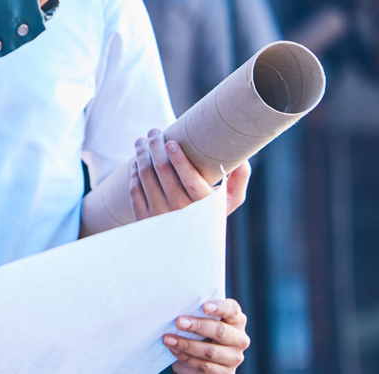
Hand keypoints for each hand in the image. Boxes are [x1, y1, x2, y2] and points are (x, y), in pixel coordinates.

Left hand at [129, 130, 249, 219]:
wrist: (185, 246)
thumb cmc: (209, 213)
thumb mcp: (229, 201)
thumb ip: (239, 180)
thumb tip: (244, 159)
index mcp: (204, 207)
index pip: (190, 182)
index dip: (180, 161)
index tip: (172, 142)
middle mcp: (181, 213)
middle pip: (163, 173)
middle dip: (156, 147)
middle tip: (154, 132)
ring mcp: (160, 217)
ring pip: (146, 178)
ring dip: (142, 155)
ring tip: (143, 141)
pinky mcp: (144, 219)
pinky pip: (135, 190)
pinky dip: (134, 172)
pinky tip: (137, 160)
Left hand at [168, 299, 249, 372]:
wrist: (201, 360)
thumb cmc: (199, 333)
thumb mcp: (201, 321)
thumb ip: (197, 312)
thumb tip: (175, 305)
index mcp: (236, 320)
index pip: (232, 310)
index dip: (219, 307)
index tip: (204, 306)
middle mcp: (239, 338)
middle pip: (220, 331)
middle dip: (198, 326)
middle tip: (178, 322)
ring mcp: (234, 357)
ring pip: (210, 351)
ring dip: (186, 344)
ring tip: (168, 339)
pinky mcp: (225, 372)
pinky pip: (204, 366)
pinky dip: (186, 357)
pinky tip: (174, 350)